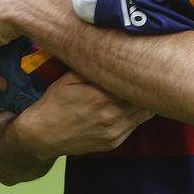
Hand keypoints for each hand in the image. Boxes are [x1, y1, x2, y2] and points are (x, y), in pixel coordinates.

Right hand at [0, 71, 154, 183]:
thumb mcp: (68, 78)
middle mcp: (110, 116)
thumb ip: (91, 66)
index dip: (140, 70)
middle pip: (141, 97)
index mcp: (100, 96)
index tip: (146, 60)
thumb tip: (112, 50)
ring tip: (145, 86)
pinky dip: (137, 113)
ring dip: (145, 99)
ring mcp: (113, 132)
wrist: (42, 135)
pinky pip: (135, 125)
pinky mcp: (114, 143)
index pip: (132, 81)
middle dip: (146, 84)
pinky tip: (132, 103)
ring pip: (143, 112)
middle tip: (151, 71)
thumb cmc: (55, 102)